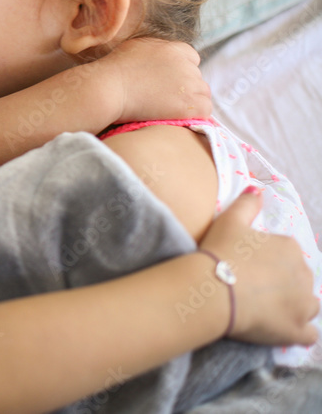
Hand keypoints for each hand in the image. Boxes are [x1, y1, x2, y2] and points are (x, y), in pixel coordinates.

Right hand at [97, 38, 211, 123]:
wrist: (110, 88)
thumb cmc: (114, 69)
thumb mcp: (137, 47)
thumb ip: (156, 49)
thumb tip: (160, 56)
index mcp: (174, 49)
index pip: (192, 58)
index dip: (182, 70)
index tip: (168, 81)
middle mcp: (186, 65)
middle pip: (197, 77)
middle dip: (185, 86)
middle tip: (165, 97)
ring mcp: (190, 84)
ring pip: (203, 93)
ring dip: (191, 100)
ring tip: (170, 108)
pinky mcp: (190, 105)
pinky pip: (206, 110)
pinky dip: (196, 114)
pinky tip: (179, 116)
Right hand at [198, 189, 318, 345]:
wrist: (213, 290)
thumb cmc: (221, 252)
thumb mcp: (229, 220)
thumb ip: (246, 203)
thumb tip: (256, 188)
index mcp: (290, 249)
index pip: (287, 255)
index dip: (268, 262)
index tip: (248, 267)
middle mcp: (305, 275)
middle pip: (299, 280)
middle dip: (283, 285)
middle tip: (253, 289)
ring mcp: (304, 305)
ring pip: (309, 306)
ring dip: (294, 308)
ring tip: (268, 311)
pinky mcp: (297, 330)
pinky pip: (309, 335)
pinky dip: (298, 333)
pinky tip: (281, 330)